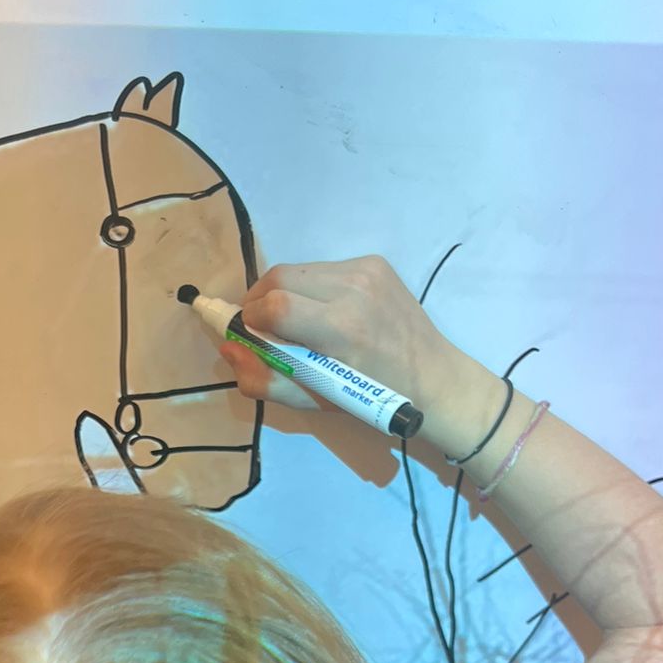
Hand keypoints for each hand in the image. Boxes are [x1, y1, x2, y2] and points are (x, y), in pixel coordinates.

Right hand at [221, 256, 500, 454]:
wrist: (434, 378)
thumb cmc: (373, 399)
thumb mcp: (314, 400)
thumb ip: (263, 377)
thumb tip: (228, 347)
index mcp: (342, 330)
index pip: (274, 305)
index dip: (249, 317)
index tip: (250, 334)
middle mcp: (354, 290)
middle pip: (278, 277)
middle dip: (258, 300)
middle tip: (261, 325)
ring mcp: (367, 271)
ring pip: (298, 269)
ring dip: (282, 292)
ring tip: (292, 319)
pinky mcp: (375, 262)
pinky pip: (322, 267)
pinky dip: (310, 287)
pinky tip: (324, 310)